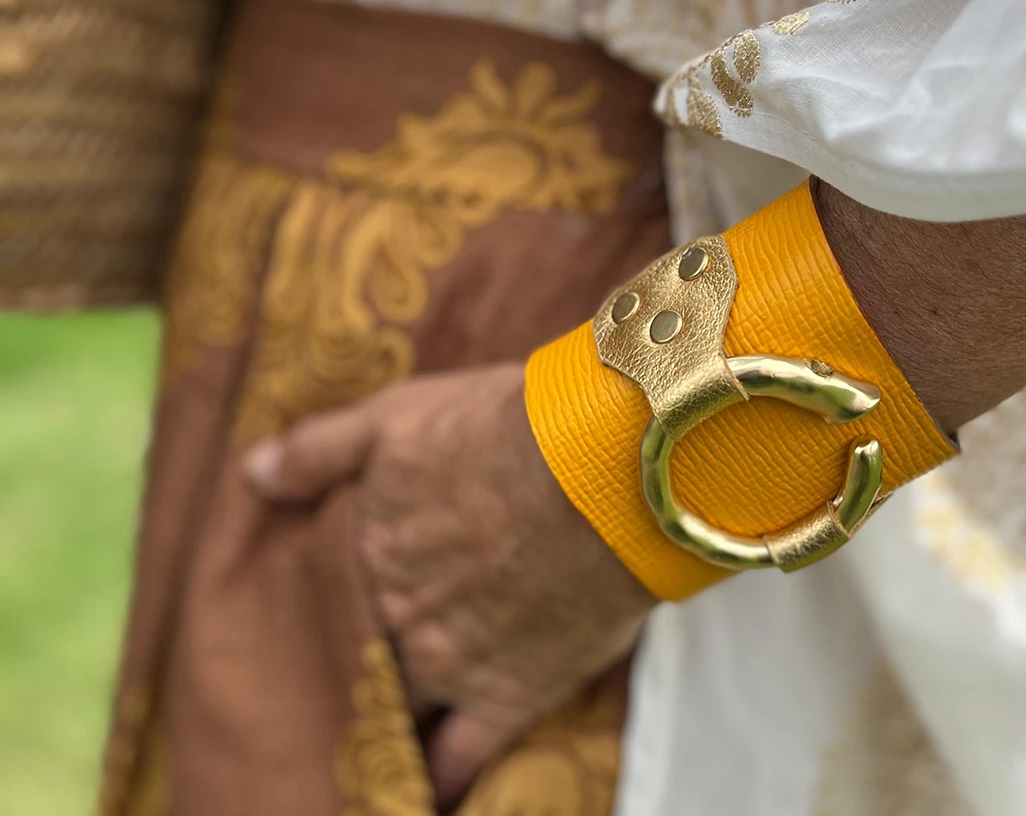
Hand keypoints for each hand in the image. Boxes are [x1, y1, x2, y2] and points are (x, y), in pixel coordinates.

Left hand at [243, 363, 654, 802]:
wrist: (604, 472)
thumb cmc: (504, 429)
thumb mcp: (399, 415)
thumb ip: (320, 449)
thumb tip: (253, 475)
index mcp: (364, 552)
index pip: (322, 597)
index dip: (325, 606)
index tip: (325, 616)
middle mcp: (394, 618)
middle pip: (356, 655)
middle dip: (353, 663)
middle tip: (353, 672)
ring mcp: (449, 665)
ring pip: (397, 708)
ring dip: (388, 715)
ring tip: (384, 725)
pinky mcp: (510, 696)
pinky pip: (461, 758)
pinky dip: (440, 778)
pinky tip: (429, 787)